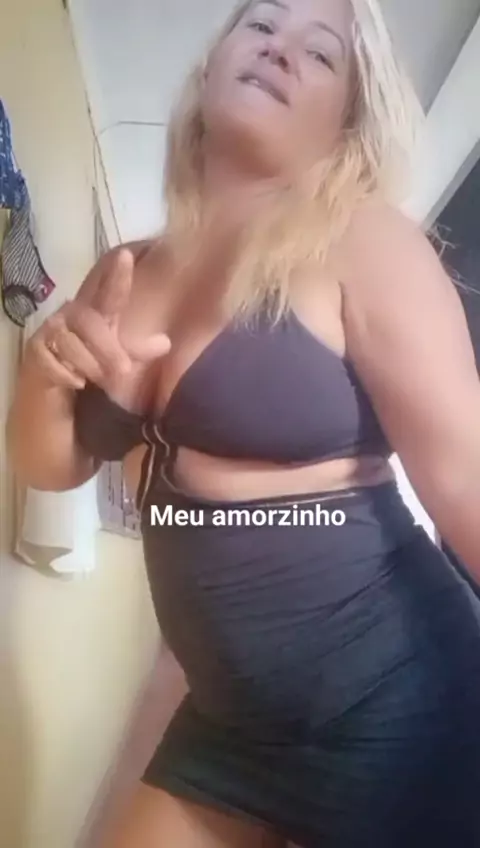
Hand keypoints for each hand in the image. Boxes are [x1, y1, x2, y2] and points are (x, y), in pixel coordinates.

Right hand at [26, 249, 170, 395]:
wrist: (52, 390)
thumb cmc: (90, 365)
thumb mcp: (117, 358)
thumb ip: (139, 350)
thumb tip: (166, 343)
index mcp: (97, 314)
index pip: (109, 293)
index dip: (117, 276)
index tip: (125, 256)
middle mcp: (73, 315)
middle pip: (89, 321)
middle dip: (108, 348)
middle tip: (123, 371)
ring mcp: (51, 331)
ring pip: (70, 342)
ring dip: (88, 365)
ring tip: (95, 382)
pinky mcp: (35, 350)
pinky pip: (51, 360)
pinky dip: (65, 375)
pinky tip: (76, 383)